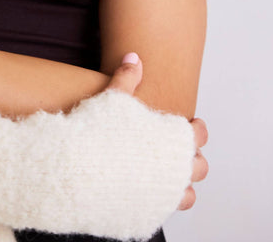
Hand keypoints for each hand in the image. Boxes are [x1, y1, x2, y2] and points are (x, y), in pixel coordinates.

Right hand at [106, 52, 208, 212]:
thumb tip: (133, 57)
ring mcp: (164, 198)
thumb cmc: (95, 132)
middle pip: (199, 167)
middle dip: (192, 158)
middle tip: (179, 152)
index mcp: (175, 142)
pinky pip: (164, 211)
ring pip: (187, 195)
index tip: (189, 125)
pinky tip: (147, 191)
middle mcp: (177, 172)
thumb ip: (127, 77)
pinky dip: (160, 202)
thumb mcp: (113, 98)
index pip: (198, 135)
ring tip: (169, 177)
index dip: (194, 129)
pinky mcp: (149, 216)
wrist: (74, 170)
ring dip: (181, 186)